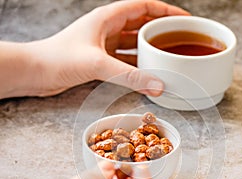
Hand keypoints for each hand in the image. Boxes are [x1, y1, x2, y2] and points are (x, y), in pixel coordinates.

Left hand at [8, 0, 188, 97]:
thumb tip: (158, 85)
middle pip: (141, 25)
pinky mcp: (100, 60)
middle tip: (178, 42)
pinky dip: (137, 67)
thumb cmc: (58, 59)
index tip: (183, 20)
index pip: (143, 7)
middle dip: (160, 32)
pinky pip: (125, 61)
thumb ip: (129, 76)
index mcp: (107, 18)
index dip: (165, 11)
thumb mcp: (97, 64)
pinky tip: (147, 75)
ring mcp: (104, 45)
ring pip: (134, 45)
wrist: (35, 72)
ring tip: (166, 60)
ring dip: (149, 52)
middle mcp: (107, 29)